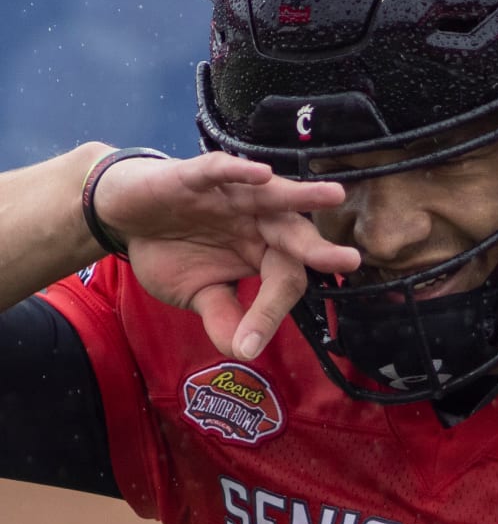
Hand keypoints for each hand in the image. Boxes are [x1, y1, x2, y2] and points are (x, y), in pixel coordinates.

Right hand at [95, 148, 359, 358]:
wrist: (122, 217)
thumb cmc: (171, 253)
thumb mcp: (197, 294)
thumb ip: (223, 317)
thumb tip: (243, 352)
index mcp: (265, 253)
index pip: (283, 281)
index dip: (268, 312)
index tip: (249, 343)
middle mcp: (258, 223)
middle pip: (295, 235)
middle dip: (320, 249)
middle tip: (349, 261)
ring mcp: (231, 198)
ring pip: (273, 195)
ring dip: (302, 195)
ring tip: (334, 194)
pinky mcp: (195, 177)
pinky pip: (221, 171)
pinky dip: (239, 171)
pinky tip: (262, 174)